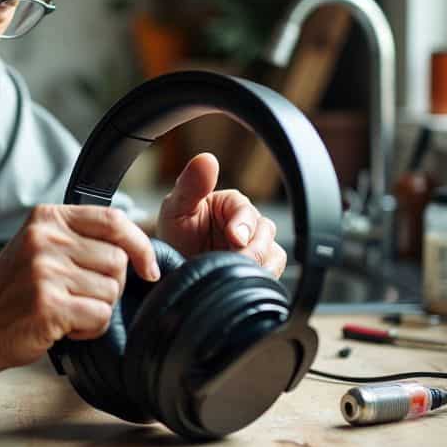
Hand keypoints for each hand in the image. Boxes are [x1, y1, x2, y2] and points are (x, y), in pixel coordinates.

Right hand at [0, 204, 158, 375]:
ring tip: (68, 312)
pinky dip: (90, 330)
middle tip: (81, 297)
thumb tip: (138, 250)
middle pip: (118, 259)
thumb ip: (80, 239)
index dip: (140, 246)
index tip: (147, 269)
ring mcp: (45, 271)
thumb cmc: (14, 293)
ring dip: (98, 310)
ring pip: (111, 291)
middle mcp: (46, 238)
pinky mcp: (48, 304)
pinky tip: (64, 328)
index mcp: (48, 218)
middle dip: (111, 286)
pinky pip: (100, 316)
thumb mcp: (40, 248)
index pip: (114, 220)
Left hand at [156, 152, 285, 278]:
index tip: (234, 238)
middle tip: (232, 264)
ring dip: (258, 268)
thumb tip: (207, 158)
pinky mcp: (258, 270)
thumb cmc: (175, 230)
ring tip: (234, 279)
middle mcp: (249, 223)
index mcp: (233, 204)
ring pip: (274, 256)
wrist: (172, 265)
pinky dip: (260, 281)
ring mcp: (256, 248)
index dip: (244, 225)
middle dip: (251, 251)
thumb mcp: (176, 207)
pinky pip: (272, 274)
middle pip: (266, 235)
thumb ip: (190, 185)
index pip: (248, 212)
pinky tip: (241, 287)